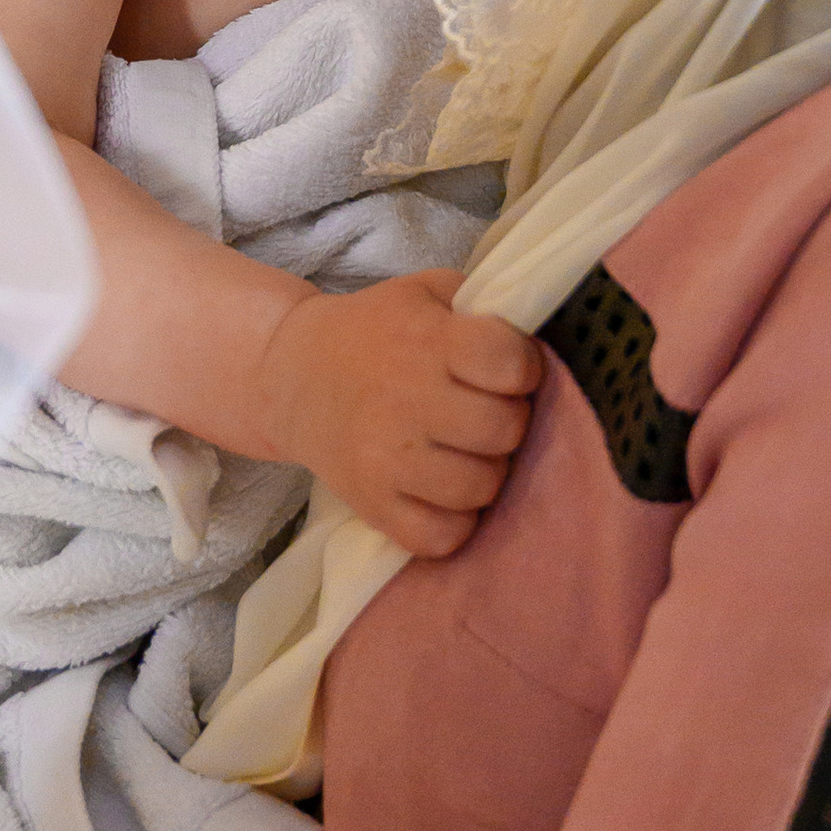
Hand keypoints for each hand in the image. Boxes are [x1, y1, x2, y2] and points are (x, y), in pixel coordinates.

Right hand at [253, 271, 540, 555]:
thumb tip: (538, 333)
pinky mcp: (372, 505)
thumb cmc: (375, 331)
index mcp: (427, 341)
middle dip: (507, 422)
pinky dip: (454, 521)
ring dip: (483, 471)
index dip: (523, 368)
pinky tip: (442, 492)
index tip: (506, 370)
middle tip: (483, 414)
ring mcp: (387, 459)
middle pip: (504, 430)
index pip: (510, 363)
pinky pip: (443, 537)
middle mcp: (407, 400)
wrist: (292, 376)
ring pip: (481, 488)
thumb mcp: (425, 292)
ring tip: (464, 452)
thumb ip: (482, 305)